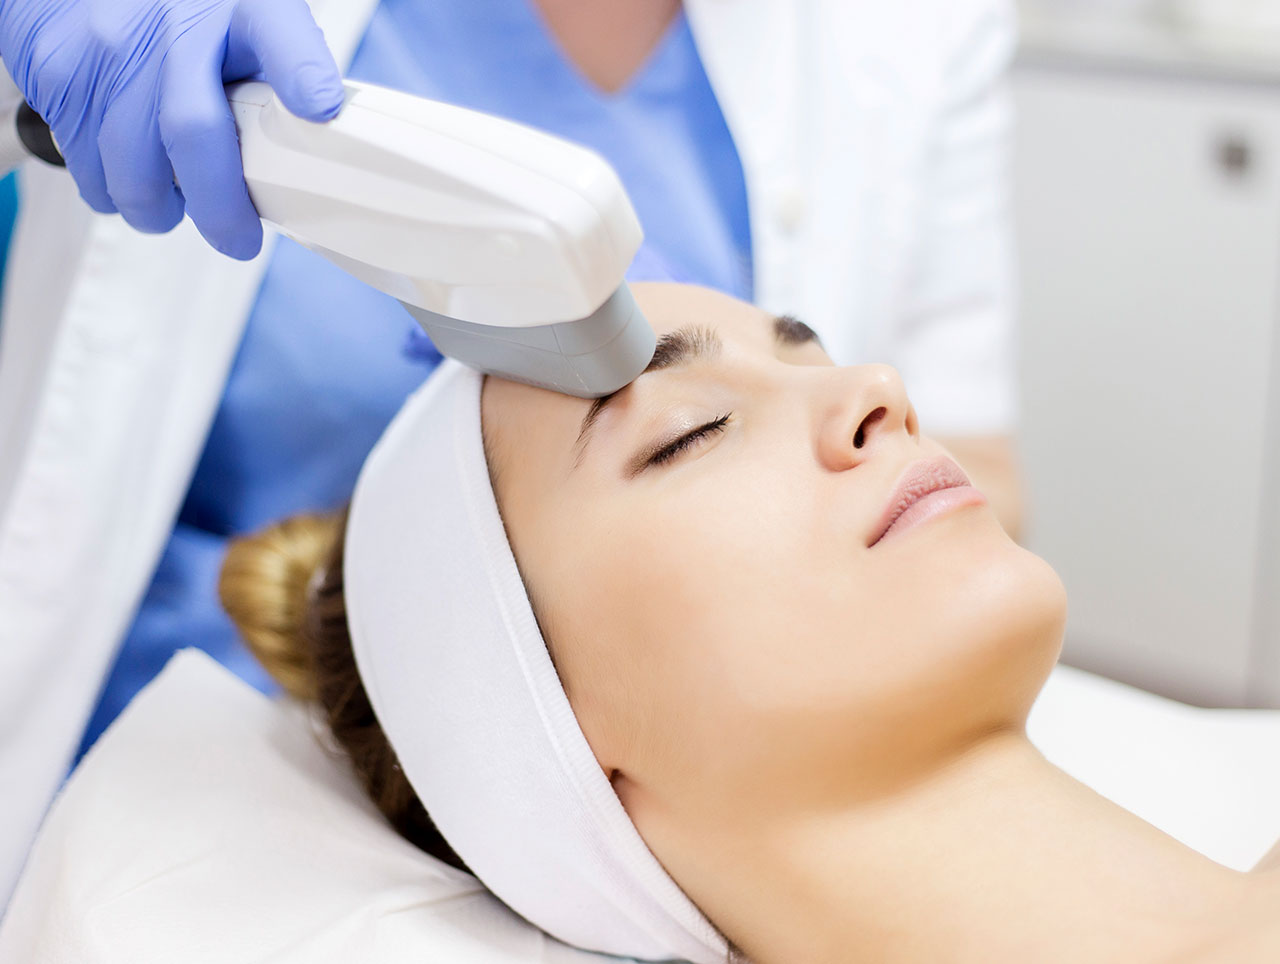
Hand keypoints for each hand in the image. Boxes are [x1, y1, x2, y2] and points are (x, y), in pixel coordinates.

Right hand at [0, 0, 343, 258]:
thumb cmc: (190, 14)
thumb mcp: (250, 24)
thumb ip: (283, 78)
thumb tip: (317, 151)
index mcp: (245, 9)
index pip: (281, 37)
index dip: (302, 74)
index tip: (318, 108)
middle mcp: (176, 24)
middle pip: (194, 131)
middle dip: (219, 207)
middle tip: (237, 240)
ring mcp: (111, 46)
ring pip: (133, 167)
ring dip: (158, 208)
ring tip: (172, 203)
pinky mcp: (59, 70)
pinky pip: (85, 163)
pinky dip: (110, 184)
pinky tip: (128, 166)